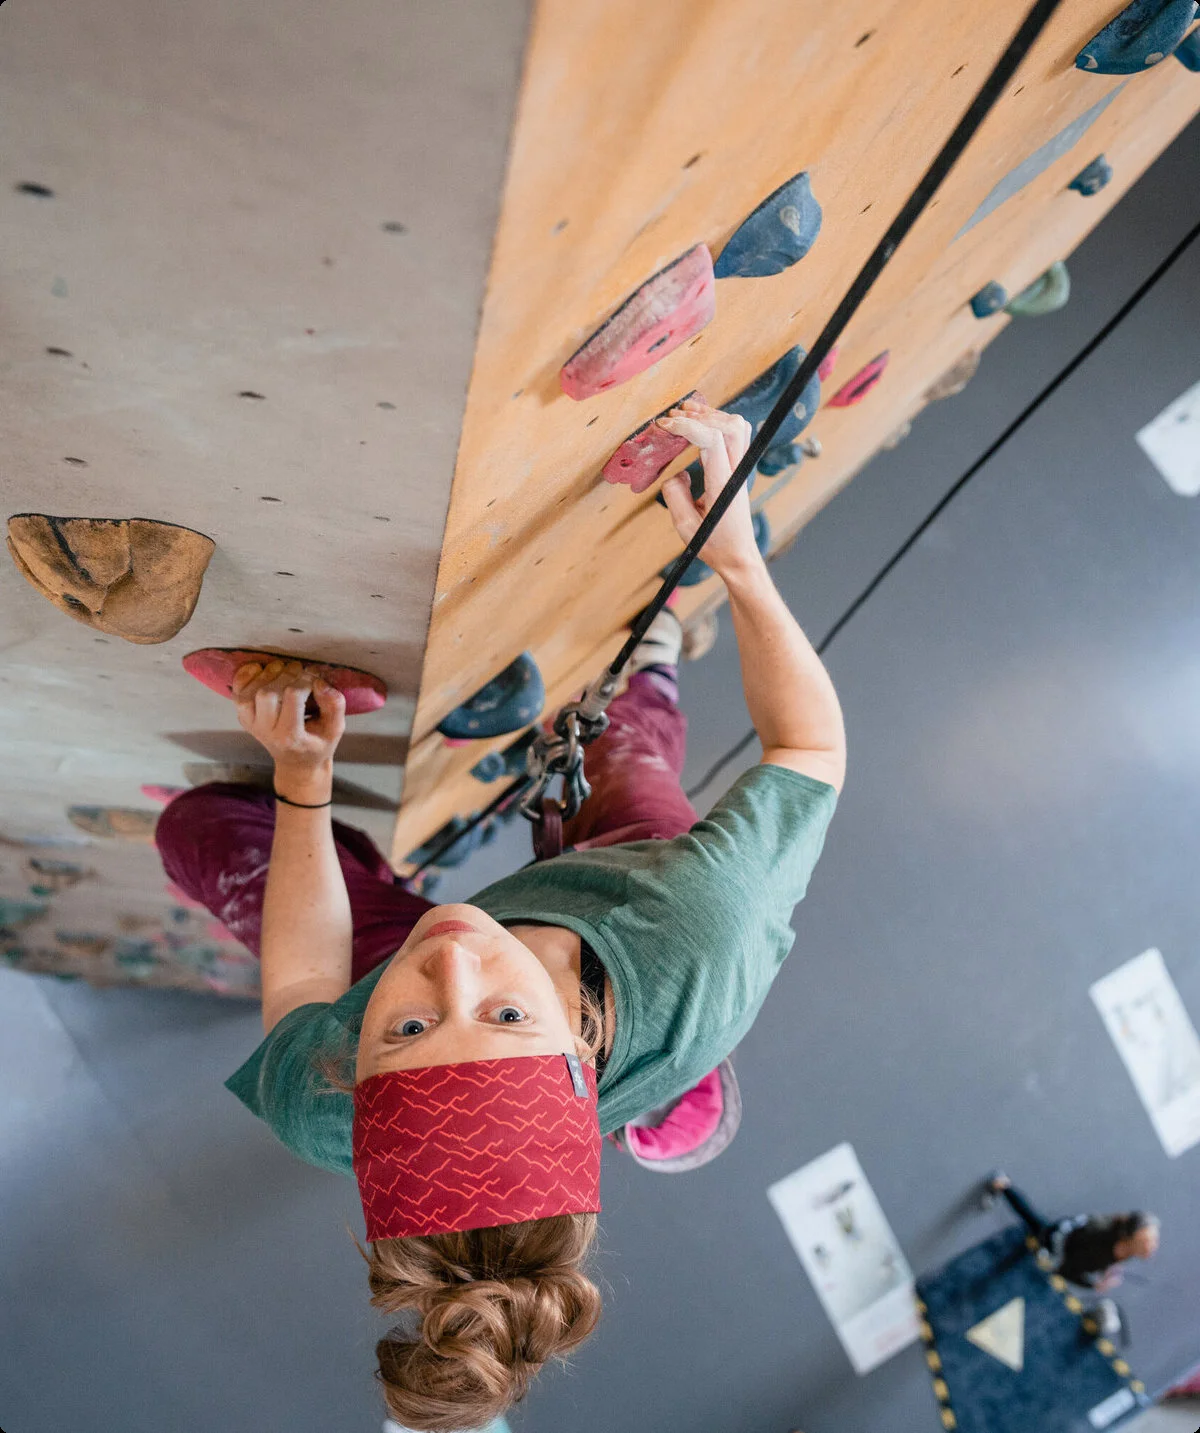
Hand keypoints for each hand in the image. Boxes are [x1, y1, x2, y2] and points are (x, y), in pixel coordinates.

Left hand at [232, 659, 345, 796]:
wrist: (297, 763)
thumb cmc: (318, 744)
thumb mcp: (336, 729)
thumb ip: (335, 705)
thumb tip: (319, 681)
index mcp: (291, 736)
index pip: (293, 697)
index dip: (305, 680)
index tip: (315, 677)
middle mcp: (266, 732)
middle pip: (267, 694)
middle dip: (285, 675)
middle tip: (299, 669)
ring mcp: (252, 726)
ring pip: (248, 693)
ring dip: (265, 675)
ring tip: (282, 669)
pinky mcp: (244, 719)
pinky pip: (237, 693)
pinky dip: (245, 676)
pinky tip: (259, 669)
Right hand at [656, 398, 759, 577]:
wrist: (738, 555)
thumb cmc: (713, 544)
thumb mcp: (685, 526)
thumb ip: (675, 495)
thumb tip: (676, 473)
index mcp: (723, 484)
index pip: (712, 439)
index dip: (688, 425)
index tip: (666, 426)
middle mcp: (736, 473)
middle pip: (730, 426)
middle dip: (700, 415)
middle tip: (673, 416)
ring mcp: (741, 469)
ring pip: (737, 426)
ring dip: (712, 415)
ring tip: (686, 412)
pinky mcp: (739, 470)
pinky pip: (737, 436)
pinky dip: (719, 423)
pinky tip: (700, 425)